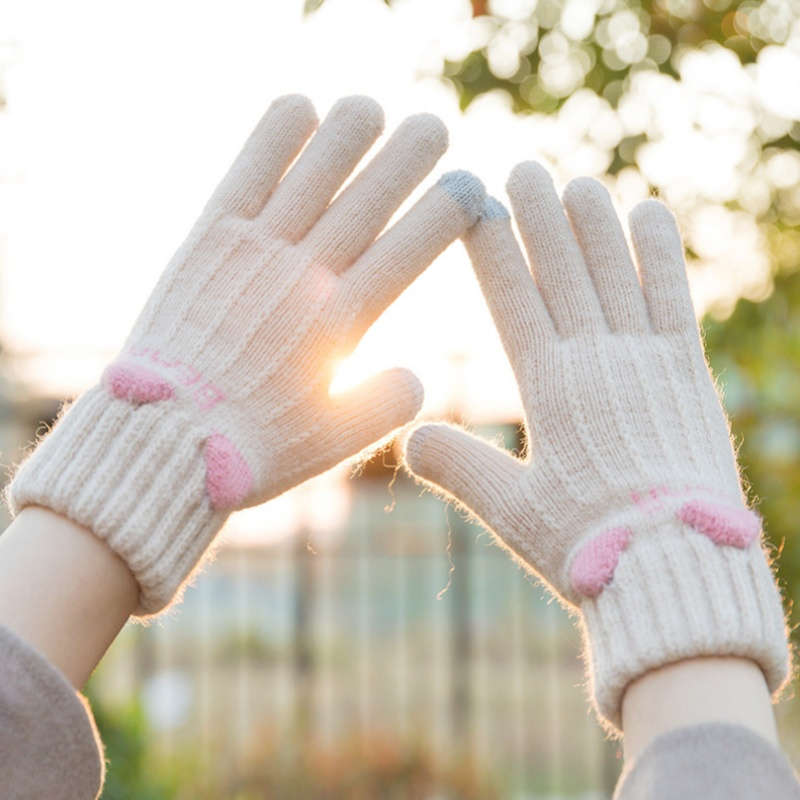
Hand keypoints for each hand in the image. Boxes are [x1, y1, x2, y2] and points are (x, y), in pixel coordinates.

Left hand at [9, 95, 485, 614]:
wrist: (160, 444)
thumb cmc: (252, 450)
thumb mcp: (334, 442)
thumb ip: (387, 406)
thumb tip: (420, 377)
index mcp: (341, 323)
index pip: (410, 249)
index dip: (446, 212)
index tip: (471, 187)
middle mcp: (303, 276)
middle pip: (368, 198)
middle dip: (409, 157)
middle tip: (436, 126)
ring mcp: (254, 252)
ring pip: (312, 175)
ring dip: (347, 135)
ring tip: (370, 108)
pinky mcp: (208, 242)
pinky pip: (246, 175)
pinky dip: (274, 139)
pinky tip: (301, 107)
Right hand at [403, 162, 788, 730]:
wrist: (675, 569)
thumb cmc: (587, 545)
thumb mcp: (511, 510)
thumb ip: (459, 467)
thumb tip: (407, 436)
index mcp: (549, 389)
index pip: (513, 300)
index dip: (494, 250)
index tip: (478, 206)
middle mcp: (598, 362)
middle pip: (563, 274)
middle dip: (541, 219)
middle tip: (525, 168)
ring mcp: (647, 363)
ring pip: (616, 276)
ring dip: (596, 226)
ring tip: (581, 182)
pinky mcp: (688, 375)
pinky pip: (673, 300)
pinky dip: (661, 256)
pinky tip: (651, 214)